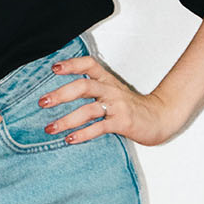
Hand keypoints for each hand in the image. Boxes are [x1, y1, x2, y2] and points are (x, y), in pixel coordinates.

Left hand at [37, 53, 184, 146]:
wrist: (161, 117)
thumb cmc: (132, 107)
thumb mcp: (113, 92)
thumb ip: (93, 90)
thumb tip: (62, 93)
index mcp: (108, 80)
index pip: (89, 64)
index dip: (71, 64)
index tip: (53, 68)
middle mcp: (111, 90)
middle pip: (84, 86)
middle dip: (61, 94)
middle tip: (42, 102)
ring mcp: (117, 106)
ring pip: (88, 109)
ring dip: (66, 119)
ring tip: (50, 128)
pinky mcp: (122, 122)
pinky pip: (99, 127)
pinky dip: (82, 133)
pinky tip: (70, 139)